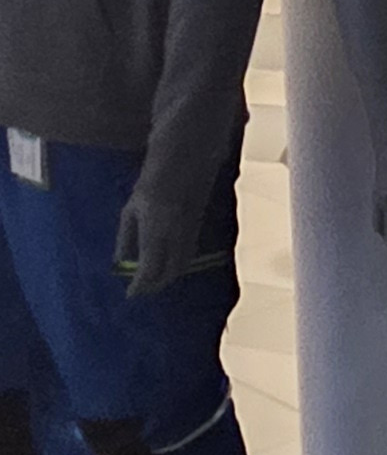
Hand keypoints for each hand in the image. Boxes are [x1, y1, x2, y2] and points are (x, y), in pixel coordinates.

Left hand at [115, 170, 203, 297]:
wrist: (186, 160)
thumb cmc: (151, 182)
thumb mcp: (131, 210)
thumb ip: (125, 238)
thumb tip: (119, 262)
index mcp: (155, 232)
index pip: (149, 270)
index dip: (140, 286)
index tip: (130, 294)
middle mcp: (176, 237)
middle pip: (169, 272)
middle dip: (155, 285)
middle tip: (142, 290)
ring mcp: (190, 233)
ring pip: (182, 265)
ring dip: (168, 276)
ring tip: (153, 279)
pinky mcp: (198, 228)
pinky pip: (188, 254)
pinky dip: (176, 264)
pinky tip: (166, 262)